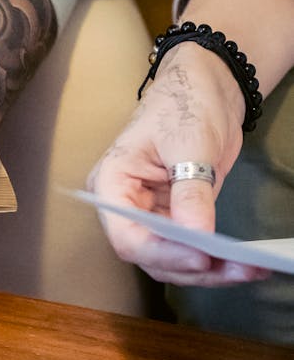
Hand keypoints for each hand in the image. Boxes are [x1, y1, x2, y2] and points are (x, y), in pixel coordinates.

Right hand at [88, 42, 268, 287]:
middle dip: (192, 267)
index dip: (162, 252)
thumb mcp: (189, 144)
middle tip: (235, 268)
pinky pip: (192, 249)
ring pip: (173, 261)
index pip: (127, 235)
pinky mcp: (178, 219)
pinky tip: (245, 264)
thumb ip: (190, 192)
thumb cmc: (183, 104)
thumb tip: (197, 236)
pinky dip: (217, 260)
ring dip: (209, 271)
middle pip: (151, 255)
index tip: (201, 257)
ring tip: (249, 269)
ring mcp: (151, 216)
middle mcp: (126, 208)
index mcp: (111, 185)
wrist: (205, 89)